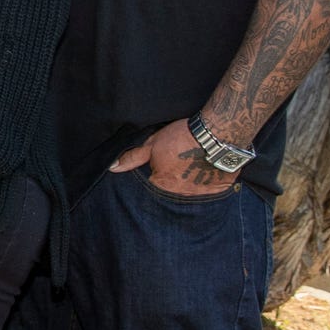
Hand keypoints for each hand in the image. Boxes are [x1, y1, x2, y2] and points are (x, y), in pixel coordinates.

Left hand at [112, 118, 235, 198]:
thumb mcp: (152, 144)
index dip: (160, 173)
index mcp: (161, 184)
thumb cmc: (181, 137)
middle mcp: (180, 194)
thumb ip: (133, 158)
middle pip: (173, 190)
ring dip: (191, 183)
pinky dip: (208, 183)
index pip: (155, 185)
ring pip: (191, 191)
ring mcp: (200, 194)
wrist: (215, 135)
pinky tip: (208, 171)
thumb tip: (112, 168)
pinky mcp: (217, 190)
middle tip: (181, 164)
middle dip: (175, 180)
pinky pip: (210, 191)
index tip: (166, 163)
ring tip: (195, 166)